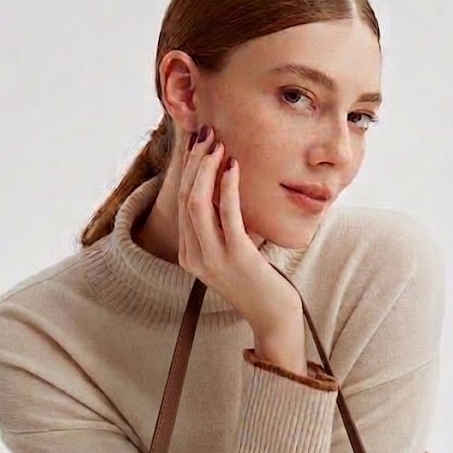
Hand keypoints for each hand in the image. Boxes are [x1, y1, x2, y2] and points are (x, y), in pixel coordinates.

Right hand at [178, 125, 302, 336]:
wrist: (272, 317)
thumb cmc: (258, 282)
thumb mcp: (232, 253)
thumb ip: (221, 228)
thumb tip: (222, 189)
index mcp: (188, 255)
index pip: (180, 204)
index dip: (187, 170)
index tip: (197, 144)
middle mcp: (194, 257)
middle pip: (184, 198)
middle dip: (194, 162)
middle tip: (207, 134)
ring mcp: (212, 258)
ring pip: (197, 202)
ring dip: (206, 169)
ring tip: (218, 144)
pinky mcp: (236, 256)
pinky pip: (227, 213)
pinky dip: (228, 186)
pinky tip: (234, 166)